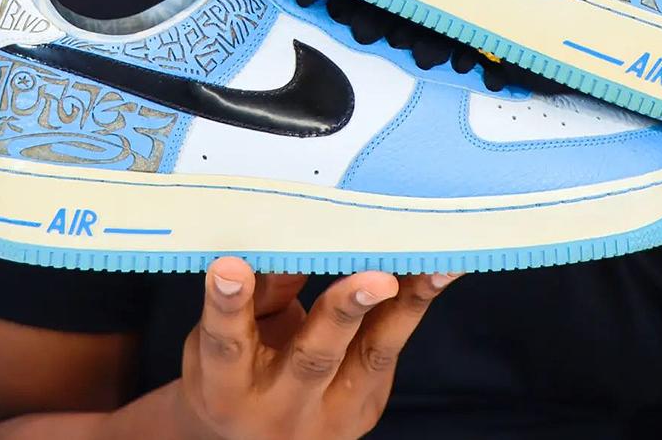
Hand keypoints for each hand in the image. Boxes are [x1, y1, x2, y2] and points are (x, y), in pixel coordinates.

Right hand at [177, 257, 458, 439]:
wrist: (257, 438)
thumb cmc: (236, 370)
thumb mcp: (223, 338)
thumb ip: (257, 296)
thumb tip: (291, 241)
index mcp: (227, 387)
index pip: (228, 344)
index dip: (229, 304)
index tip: (231, 266)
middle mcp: (280, 409)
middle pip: (314, 358)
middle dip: (346, 311)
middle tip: (377, 277)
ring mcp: (331, 415)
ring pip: (372, 355)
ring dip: (404, 307)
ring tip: (435, 269)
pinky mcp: (367, 405)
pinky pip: (389, 348)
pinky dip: (413, 306)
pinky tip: (437, 270)